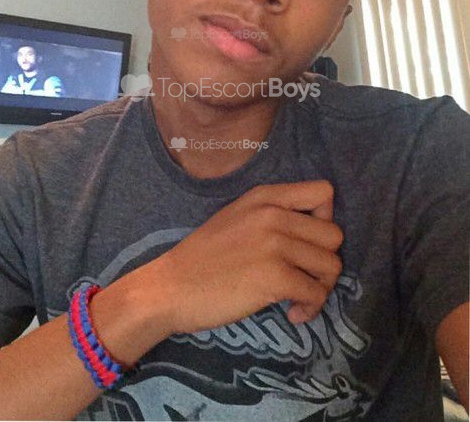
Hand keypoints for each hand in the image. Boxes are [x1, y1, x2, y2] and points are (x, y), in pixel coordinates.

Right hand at [158, 179, 342, 333]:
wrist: (171, 286)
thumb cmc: (203, 256)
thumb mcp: (238, 217)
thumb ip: (273, 215)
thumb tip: (312, 233)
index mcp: (265, 196)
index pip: (324, 192)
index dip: (325, 219)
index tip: (306, 241)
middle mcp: (273, 215)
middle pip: (335, 235)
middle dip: (324, 261)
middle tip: (303, 277)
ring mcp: (274, 245)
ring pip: (332, 265)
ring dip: (320, 287)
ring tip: (297, 297)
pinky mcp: (274, 277)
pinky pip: (316, 293)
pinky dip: (309, 308)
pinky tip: (290, 313)